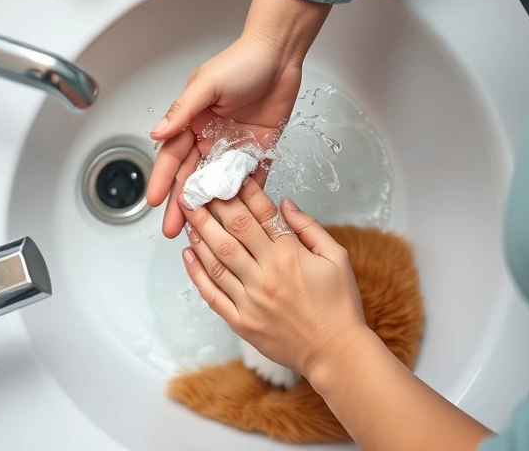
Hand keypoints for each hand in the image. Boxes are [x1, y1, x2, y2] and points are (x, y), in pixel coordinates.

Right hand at [147, 0, 330, 237]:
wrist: (280, 55)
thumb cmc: (242, 61)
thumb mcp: (206, 84)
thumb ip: (182, 111)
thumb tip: (157, 133)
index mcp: (192, 122)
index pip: (173, 158)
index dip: (163, 180)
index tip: (153, 202)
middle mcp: (210, 137)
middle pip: (192, 177)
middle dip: (181, 204)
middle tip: (173, 229)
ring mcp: (234, 146)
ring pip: (218, 183)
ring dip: (210, 206)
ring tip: (203, 231)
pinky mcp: (259, 150)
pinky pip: (251, 178)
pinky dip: (245, 196)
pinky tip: (240, 217)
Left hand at [177, 180, 366, 376]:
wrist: (335, 353)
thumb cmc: (339, 307)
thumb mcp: (337, 258)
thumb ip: (309, 228)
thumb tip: (285, 203)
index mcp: (290, 255)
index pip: (260, 214)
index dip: (243, 191)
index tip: (230, 176)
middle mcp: (266, 274)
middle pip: (232, 231)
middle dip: (212, 205)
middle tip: (196, 187)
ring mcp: (250, 299)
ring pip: (217, 258)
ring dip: (200, 233)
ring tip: (188, 214)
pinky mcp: (241, 321)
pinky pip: (212, 294)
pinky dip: (197, 273)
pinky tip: (188, 255)